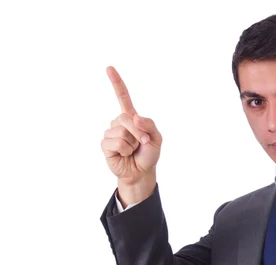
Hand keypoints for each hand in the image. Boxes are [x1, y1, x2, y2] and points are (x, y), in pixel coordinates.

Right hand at [101, 66, 162, 204]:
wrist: (142, 172)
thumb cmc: (149, 154)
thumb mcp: (156, 138)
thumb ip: (149, 125)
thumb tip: (134, 117)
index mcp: (131, 117)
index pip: (123, 97)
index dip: (116, 83)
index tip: (109, 68)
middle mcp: (119, 122)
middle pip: (125, 118)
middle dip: (138, 132)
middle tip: (142, 143)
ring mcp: (111, 133)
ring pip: (121, 132)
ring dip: (132, 144)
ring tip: (132, 150)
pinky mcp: (105, 145)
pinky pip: (116, 142)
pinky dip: (124, 150)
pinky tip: (124, 154)